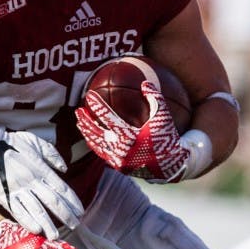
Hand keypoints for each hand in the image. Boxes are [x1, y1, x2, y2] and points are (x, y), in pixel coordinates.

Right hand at [0, 123, 83, 238]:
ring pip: (37, 210)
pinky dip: (27, 221)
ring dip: (48, 224)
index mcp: (41, 169)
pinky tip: (36, 230)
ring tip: (56, 236)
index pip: (62, 189)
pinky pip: (17, 211)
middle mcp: (32, 181)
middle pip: (53, 202)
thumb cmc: (11, 143)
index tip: (80, 212)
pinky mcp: (5, 196)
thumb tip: (64, 168)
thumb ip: (52, 154)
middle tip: (75, 226)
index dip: (73, 202)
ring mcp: (18, 190)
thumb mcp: (35, 141)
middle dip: (66, 216)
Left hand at [75, 81, 191, 181]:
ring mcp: (118, 159)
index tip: (89, 95)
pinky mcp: (118, 166)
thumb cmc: (167, 138)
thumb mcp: (164, 117)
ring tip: (79, 122)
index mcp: (131, 137)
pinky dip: (94, 144)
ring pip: (96, 144)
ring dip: (87, 132)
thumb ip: (155, 98)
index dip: (98, 106)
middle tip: (78, 110)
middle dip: (85, 121)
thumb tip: (145, 82)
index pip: (109, 119)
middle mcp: (121, 150)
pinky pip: (101, 153)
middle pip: (96, 133)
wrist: (171, 166)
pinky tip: (90, 136)